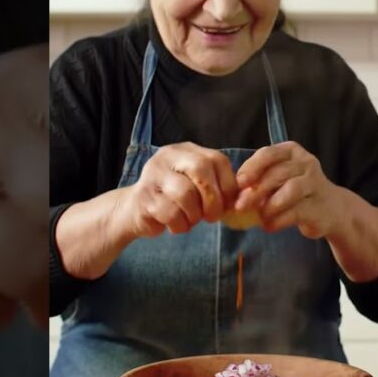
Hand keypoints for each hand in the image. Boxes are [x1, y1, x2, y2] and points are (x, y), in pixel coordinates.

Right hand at [118, 142, 238, 237]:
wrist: (135, 211)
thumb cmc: (173, 199)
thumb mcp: (195, 185)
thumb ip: (215, 185)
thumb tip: (242, 198)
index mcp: (185, 151)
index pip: (216, 160)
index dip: (228, 185)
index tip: (228, 204)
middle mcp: (167, 157)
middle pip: (201, 170)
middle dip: (213, 199)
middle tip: (213, 216)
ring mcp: (153, 176)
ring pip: (186, 194)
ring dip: (195, 215)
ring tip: (191, 220)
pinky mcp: (144, 198)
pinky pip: (171, 213)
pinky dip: (180, 225)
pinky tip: (176, 225)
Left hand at [233, 141, 346, 237]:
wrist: (329, 209)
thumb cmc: (295, 191)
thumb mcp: (276, 179)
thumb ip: (258, 180)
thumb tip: (233, 194)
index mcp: (291, 151)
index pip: (268, 154)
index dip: (251, 168)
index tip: (238, 184)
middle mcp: (306, 163)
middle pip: (277, 173)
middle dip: (256, 191)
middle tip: (240, 206)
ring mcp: (316, 184)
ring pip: (290, 190)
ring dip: (270, 205)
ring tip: (260, 216)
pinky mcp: (319, 206)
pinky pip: (296, 212)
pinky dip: (279, 220)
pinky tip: (270, 226)